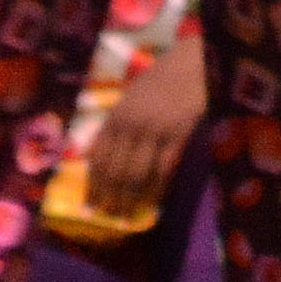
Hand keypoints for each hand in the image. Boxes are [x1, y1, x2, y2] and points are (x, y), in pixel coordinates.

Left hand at [84, 30, 206, 217]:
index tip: (91, 203)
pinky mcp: (176, 136)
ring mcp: (153, 131)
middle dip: (109, 197)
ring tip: (127, 216)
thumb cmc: (159, 81)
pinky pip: (163, 170)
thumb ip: (115, 126)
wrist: (189, 65)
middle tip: (108, 216)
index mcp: (116, 116)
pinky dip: (157, 189)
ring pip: (136, 175)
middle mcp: (130, 126)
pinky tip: (154, 202)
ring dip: (130, 199)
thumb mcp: (129, 100)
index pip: (98, 157)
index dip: (94, 184)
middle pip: (115, 171)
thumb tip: (98, 155)